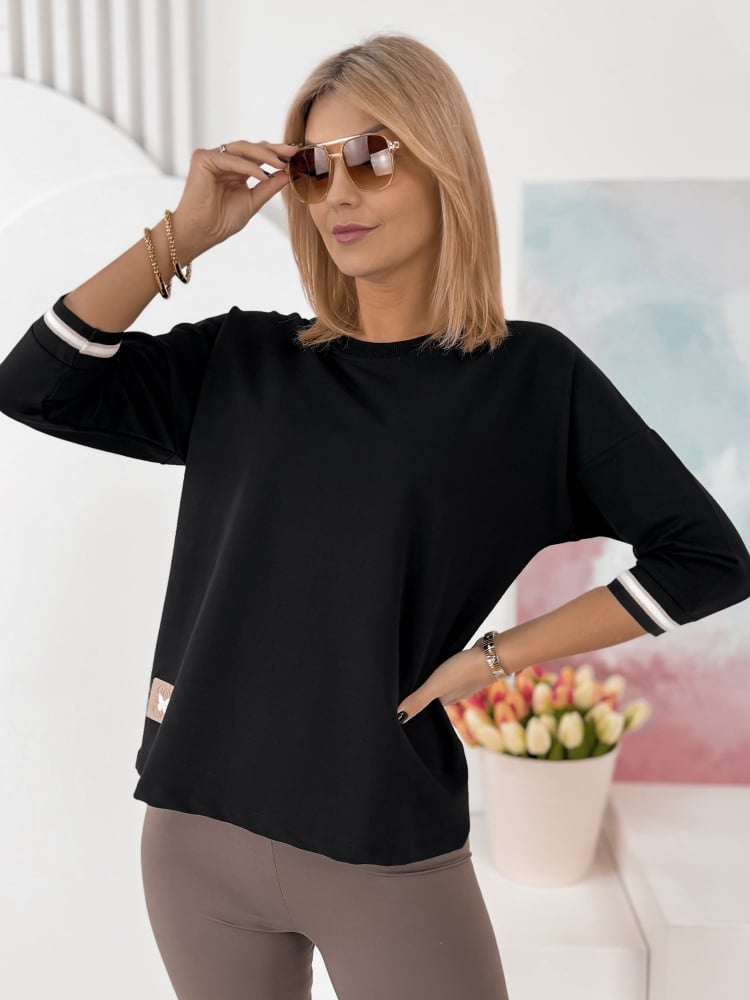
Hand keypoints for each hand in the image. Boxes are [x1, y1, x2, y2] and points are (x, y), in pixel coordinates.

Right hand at [171, 139, 297, 259]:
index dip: (278, 155)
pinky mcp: (202, 159)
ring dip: (264, 155)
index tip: (298, 156)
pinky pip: (230, 159)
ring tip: (282, 164)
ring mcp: (212, 157)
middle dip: (275, 150)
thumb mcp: (253, 201)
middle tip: (294, 152)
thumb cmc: (223, 221)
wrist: (203, 233)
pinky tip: (263, 174)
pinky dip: (248, 166)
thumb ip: (269, 186)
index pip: (259, 156)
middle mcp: (224, 159)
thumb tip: (290, 172)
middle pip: (252, 148)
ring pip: (242, 149)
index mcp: (236, 168)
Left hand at [396, 646, 493, 723]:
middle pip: (436, 696)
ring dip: (435, 680)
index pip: (429, 709)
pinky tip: (439, 660)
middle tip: (406, 691)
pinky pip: (452, 668)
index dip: (417, 709)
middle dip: (424, 694)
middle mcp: (455, 692)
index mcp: (447, 700)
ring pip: (445, 682)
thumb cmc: (465, 671)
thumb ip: (418, 700)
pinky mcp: (468, 664)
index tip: (402, 709)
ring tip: (419, 675)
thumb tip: (399, 718)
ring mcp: (463, 678)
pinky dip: (445, 667)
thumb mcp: (436, 686)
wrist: (494, 654)